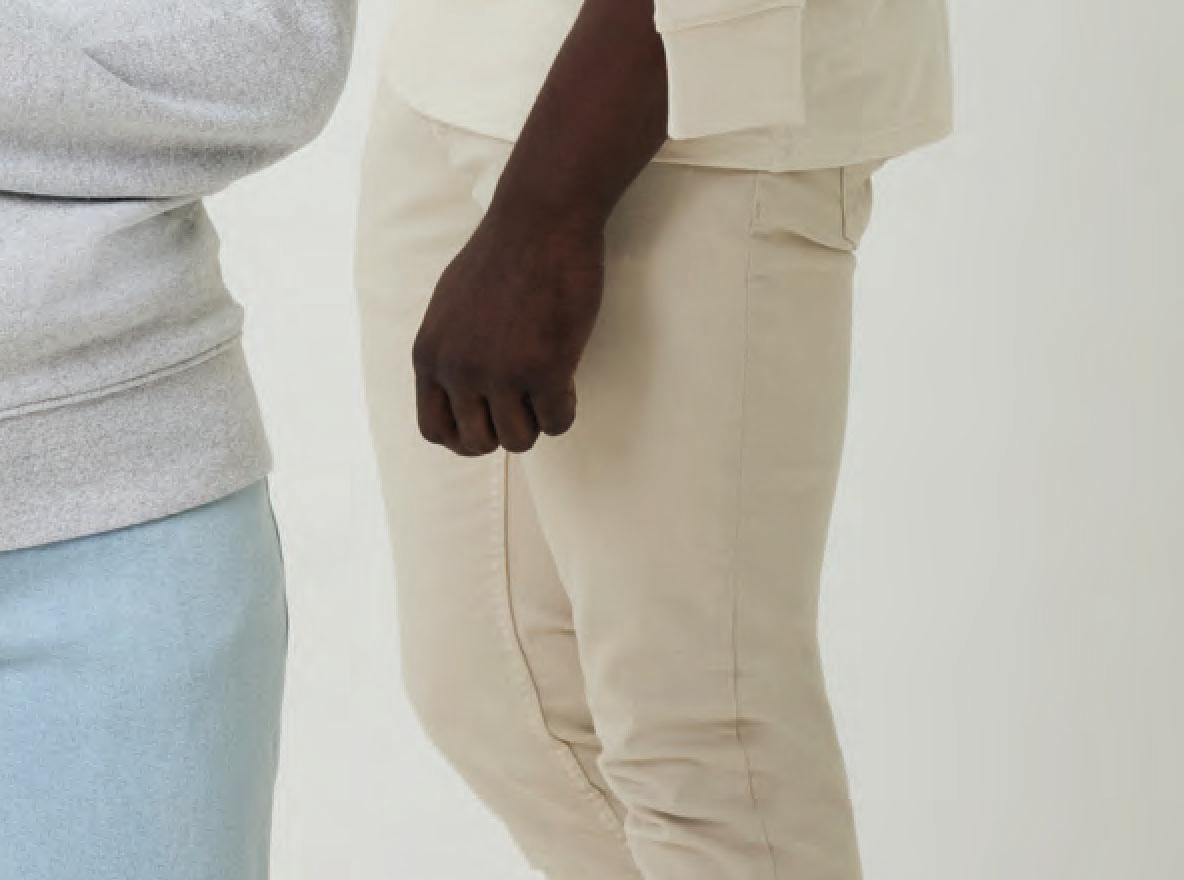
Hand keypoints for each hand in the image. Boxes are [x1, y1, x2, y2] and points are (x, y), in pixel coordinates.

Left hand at [411, 209, 605, 455]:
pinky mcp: (545, 371)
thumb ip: (449, 350)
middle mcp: (459, 371)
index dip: (463, 438)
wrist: (541, 220)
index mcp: (431, 355)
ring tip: (547, 387)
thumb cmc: (503, 254)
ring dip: (537, 421)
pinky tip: (567, 379)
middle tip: (525, 402)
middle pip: (477, 442)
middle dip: (504, 429)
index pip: (434, 429)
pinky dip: (565, 410)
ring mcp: (501, 374)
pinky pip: (557, 422)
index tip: (489, 423)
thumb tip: (458, 391)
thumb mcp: (450, 307)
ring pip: (518, 440)